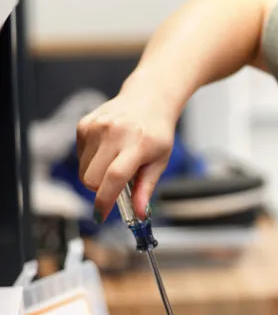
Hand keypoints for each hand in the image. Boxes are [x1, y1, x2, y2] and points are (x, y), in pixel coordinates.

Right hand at [76, 71, 178, 220]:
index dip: (105, 201)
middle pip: (92, 179)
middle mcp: (114, 132)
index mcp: (137, 143)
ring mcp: (96, 126)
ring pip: (84, 171)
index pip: (114, 177)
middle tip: (117, 184)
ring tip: (115, 161)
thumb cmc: (157, 132)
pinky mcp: (84, 124)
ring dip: (96, 176)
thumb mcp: (159, 162)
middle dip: (101, 190)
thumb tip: (139, 215)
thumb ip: (146, 189)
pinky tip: (107, 150)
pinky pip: (80, 157)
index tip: (101, 216)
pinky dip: (91, 161)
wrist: (148, 99)